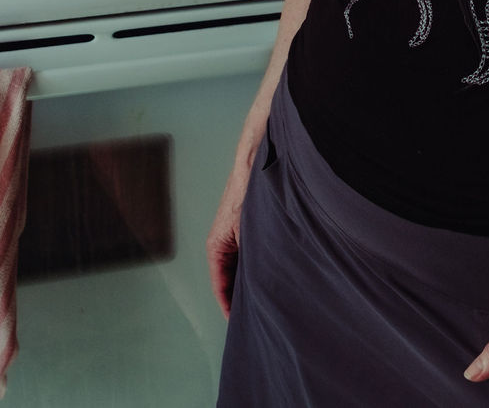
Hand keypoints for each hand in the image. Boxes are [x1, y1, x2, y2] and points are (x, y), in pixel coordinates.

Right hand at [206, 154, 253, 316]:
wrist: (255, 164)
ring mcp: (235, 238)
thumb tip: (261, 286)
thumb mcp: (250, 233)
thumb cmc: (248, 194)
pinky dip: (257, 268)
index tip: (239, 324)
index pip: (220, 286)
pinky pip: (249, 257)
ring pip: (240, 268)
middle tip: (256, 318)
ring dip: (250, 283)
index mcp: (216, 247)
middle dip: (241, 298)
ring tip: (266, 303)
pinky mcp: (246, 231)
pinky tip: (272, 277)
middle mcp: (223, 245)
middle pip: (229, 280)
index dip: (229, 306)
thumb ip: (252, 259)